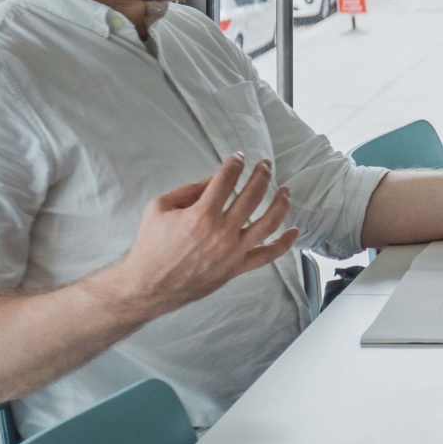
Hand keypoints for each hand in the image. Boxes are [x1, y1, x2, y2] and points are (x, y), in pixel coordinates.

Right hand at [104, 155, 298, 318]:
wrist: (148, 286)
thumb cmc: (150, 245)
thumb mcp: (159, 207)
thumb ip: (188, 189)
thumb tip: (214, 179)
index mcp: (201, 214)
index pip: (226, 179)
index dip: (235, 164)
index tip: (239, 157)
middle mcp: (222, 232)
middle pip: (252, 195)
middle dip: (262, 175)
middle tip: (266, 164)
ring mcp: (233, 251)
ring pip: (269, 222)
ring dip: (280, 202)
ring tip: (285, 190)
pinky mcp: (237, 268)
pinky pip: (268, 255)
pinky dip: (284, 243)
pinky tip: (295, 230)